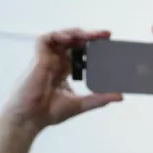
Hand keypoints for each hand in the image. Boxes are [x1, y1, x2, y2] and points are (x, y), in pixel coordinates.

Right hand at [0, 28, 122, 152]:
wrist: (31, 119)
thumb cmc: (49, 112)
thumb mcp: (81, 104)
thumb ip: (100, 99)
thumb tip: (121, 96)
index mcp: (64, 70)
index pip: (80, 52)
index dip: (93, 46)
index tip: (109, 44)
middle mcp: (56, 62)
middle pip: (72, 42)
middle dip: (89, 36)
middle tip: (106, 35)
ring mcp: (46, 59)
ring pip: (60, 37)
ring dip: (76, 33)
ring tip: (92, 35)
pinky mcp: (37, 59)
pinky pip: (45, 39)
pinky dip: (58, 35)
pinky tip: (71, 38)